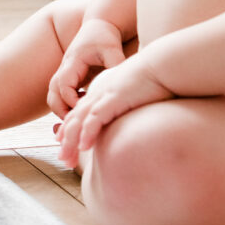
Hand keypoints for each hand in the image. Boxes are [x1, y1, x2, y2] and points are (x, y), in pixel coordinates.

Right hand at [47, 19, 126, 117]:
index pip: (64, 87)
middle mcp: (64, 69)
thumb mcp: (112, 49)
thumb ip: (116, 66)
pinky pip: (61, 97)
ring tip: (83, 117)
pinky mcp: (69, 78)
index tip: (87, 110)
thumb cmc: (105, 36)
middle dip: (62, 111)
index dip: (72, 102)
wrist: (98, 25)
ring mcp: (64, 74)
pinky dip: (68, 106)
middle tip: (80, 123)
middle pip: (53, 96)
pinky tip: (87, 107)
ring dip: (64, 110)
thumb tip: (123, 85)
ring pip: (54, 98)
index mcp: (72, 62)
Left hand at [56, 58, 171, 169]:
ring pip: (79, 121)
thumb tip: (131, 124)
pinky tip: (83, 146)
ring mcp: (103, 96)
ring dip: (71, 141)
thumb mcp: (134, 97)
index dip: (70, 131)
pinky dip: (87, 132)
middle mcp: (97, 94)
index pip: (79, 114)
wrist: (162, 65)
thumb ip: (126, 109)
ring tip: (65, 158)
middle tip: (62, 159)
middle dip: (66, 141)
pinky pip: (95, 118)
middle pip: (74, 120)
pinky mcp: (113, 98)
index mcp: (100, 93)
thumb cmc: (154, 81)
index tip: (65, 146)